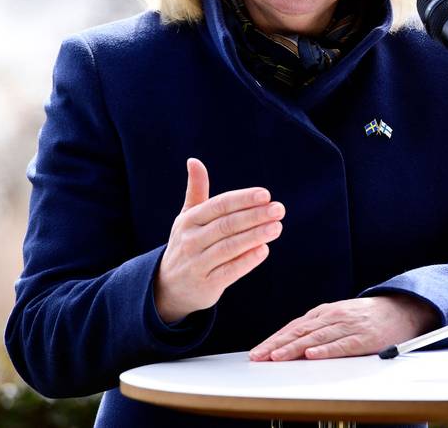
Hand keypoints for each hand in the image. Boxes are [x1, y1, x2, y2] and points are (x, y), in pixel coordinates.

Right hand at [153, 158, 285, 323]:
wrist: (167, 286)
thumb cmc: (187, 243)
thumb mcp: (187, 217)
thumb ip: (196, 190)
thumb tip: (194, 161)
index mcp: (189, 220)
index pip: (219, 206)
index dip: (242, 199)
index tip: (266, 194)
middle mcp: (191, 240)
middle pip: (226, 225)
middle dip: (254, 216)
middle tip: (279, 209)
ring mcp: (197, 263)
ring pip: (229, 247)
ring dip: (254, 236)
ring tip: (277, 227)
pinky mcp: (206, 285)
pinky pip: (229, 271)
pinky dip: (246, 261)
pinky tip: (264, 250)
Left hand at [249, 295, 438, 360]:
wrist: (401, 310)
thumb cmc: (366, 317)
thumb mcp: (338, 316)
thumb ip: (316, 328)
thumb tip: (288, 344)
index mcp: (325, 312)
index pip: (294, 326)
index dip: (274, 339)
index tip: (258, 351)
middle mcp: (333, 316)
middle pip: (300, 331)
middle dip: (277, 344)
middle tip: (260, 356)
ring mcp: (348, 326)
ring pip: (317, 338)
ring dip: (295, 347)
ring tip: (278, 357)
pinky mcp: (363, 337)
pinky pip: (342, 344)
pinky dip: (326, 350)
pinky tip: (313, 355)